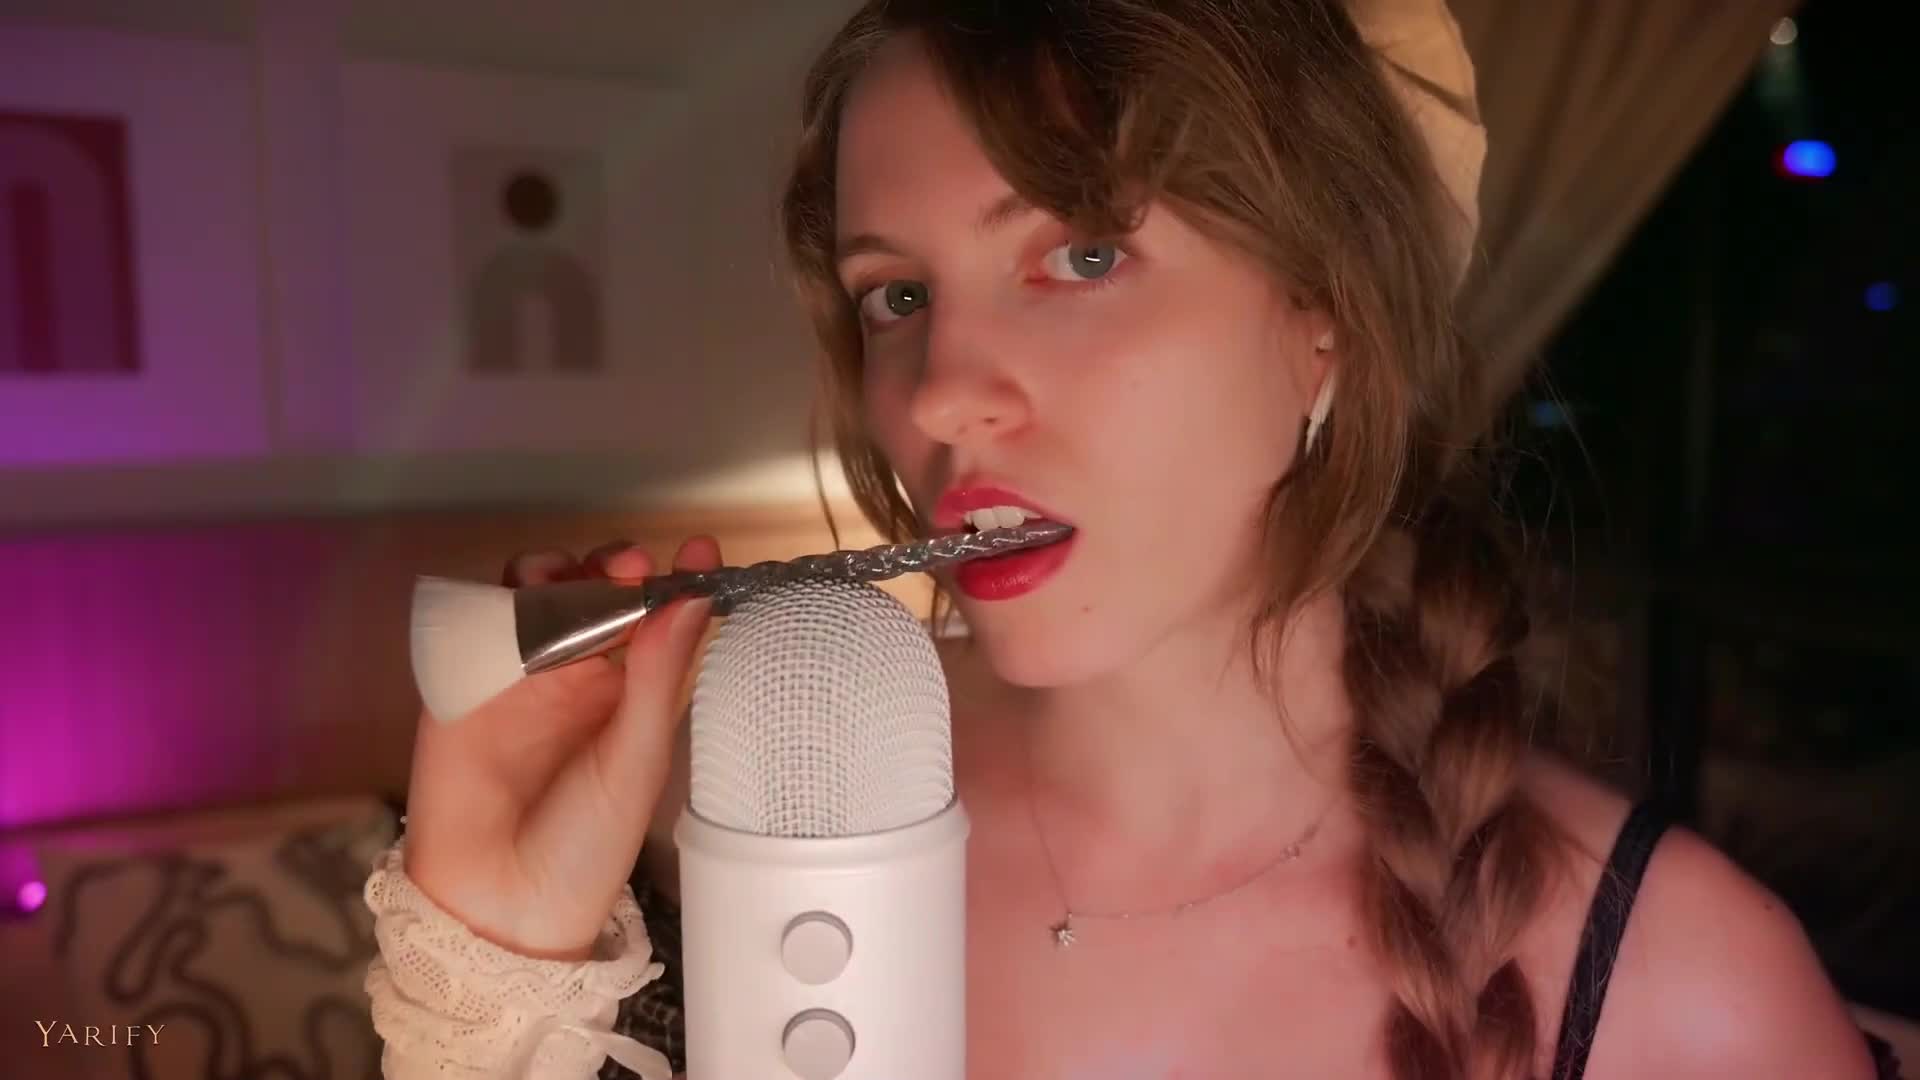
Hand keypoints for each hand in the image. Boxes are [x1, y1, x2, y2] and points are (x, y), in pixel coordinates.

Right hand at [399, 536, 719, 959]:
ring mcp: (519, 677)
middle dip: (611, 566)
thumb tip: (691, 602)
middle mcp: (577, 678)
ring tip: (572, 577)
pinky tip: (515, 598)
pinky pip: (476, 623)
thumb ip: (657, 679)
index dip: (675, 581)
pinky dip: (493, 598)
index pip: (657, 622)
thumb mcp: (635, 762)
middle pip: (595, 593)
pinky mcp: (462, 683)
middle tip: (626, 563)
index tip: (699, 551)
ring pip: (535, 596)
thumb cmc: (583, 848)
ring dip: (554, 573)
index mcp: (630, 697)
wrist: (497, 905)